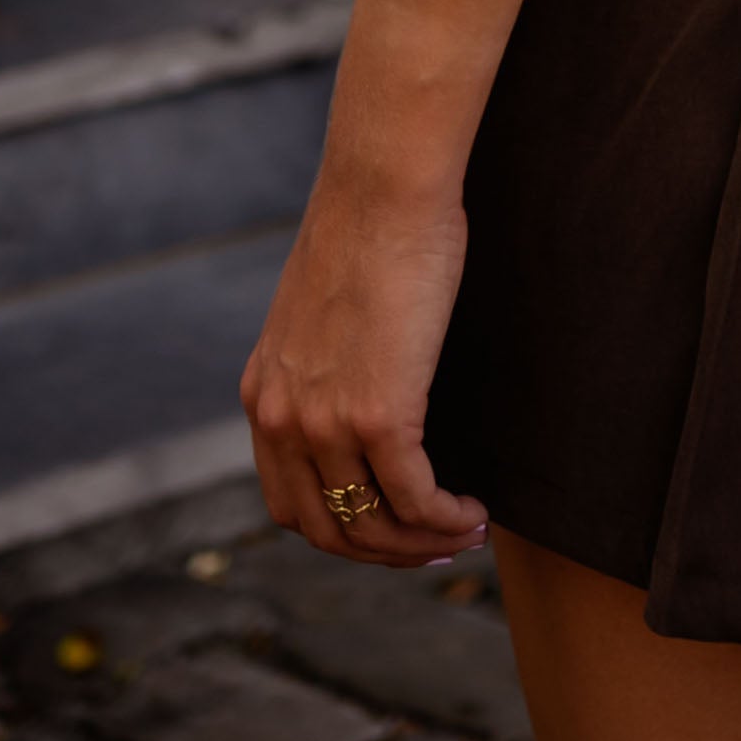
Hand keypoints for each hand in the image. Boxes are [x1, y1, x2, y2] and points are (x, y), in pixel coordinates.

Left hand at [241, 174, 485, 568]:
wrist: (383, 188)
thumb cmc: (370, 231)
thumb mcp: (323, 313)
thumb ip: (327, 364)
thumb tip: (368, 390)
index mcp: (265, 397)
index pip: (290, 503)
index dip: (345, 532)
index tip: (393, 529)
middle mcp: (284, 419)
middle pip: (326, 530)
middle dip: (385, 552)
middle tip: (434, 546)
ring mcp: (327, 421)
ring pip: (372, 525)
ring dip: (422, 543)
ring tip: (466, 531)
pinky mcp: (379, 413)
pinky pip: (415, 497)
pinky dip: (446, 518)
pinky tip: (474, 512)